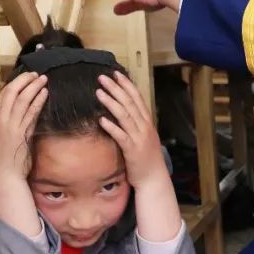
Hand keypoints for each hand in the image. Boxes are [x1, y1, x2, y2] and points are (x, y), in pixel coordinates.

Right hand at [0, 72, 47, 180]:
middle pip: (13, 92)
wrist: (5, 174)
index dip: (16, 83)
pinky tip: (44, 94)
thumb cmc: (2, 157)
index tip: (25, 77)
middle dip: (25, 80)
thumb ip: (6, 120)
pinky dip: (38, 101)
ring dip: (34, 87)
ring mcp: (10, 126)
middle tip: (35, 74)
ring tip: (43, 80)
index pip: (3, 94)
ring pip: (23, 99)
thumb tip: (18, 106)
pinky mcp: (22, 133)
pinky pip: (31, 112)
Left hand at [95, 72, 165, 190]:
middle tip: (103, 77)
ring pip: (124, 116)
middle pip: (129, 103)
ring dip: (111, 102)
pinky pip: (121, 136)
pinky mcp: (132, 150)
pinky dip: (111, 127)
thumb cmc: (146, 158)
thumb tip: (123, 110)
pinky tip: (101, 119)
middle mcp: (144, 127)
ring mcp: (139, 138)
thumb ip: (136, 124)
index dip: (127, 85)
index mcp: (147, 122)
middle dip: (116, 88)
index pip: (137, 98)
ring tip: (99, 92)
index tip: (116, 74)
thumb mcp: (144, 137)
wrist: (154, 179)